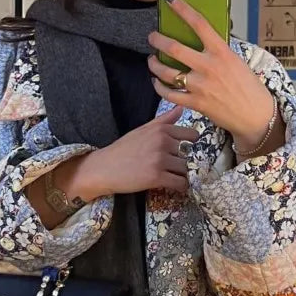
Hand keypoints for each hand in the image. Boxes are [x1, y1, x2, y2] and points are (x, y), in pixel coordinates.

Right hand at [83, 106, 197, 195]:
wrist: (104, 169)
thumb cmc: (123, 149)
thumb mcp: (143, 130)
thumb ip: (164, 120)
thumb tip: (181, 108)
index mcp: (160, 129)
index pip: (191, 135)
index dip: (189, 144)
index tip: (181, 151)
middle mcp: (162, 142)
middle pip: (189, 153)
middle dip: (182, 161)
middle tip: (171, 167)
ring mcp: (160, 160)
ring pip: (185, 169)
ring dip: (180, 174)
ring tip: (169, 176)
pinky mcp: (157, 177)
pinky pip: (180, 183)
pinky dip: (180, 187)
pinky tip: (173, 186)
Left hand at [147, 0, 276, 150]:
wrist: (254, 115)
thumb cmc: (248, 87)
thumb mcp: (236, 61)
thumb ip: (217, 51)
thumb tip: (201, 40)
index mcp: (221, 52)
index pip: (198, 24)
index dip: (182, 9)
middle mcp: (209, 67)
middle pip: (174, 48)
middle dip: (158, 39)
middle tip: (152, 37)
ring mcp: (201, 86)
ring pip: (167, 72)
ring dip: (154, 64)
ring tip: (152, 60)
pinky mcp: (195, 103)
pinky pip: (169, 94)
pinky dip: (159, 87)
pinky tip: (157, 82)